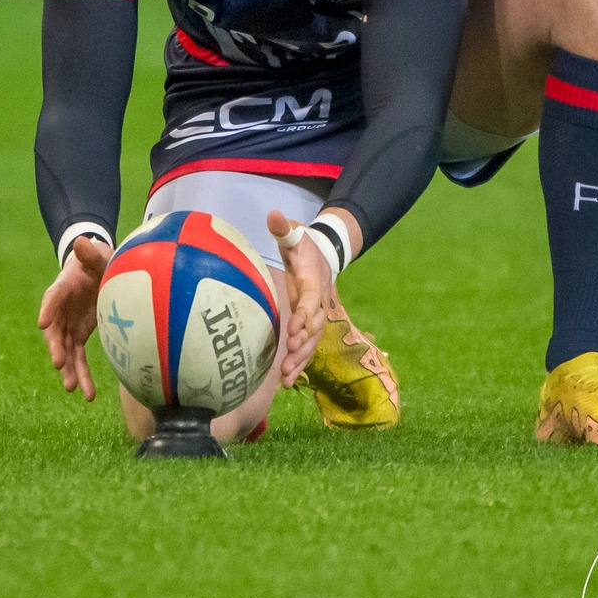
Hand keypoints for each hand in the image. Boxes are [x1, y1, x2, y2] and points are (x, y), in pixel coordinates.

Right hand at [37, 234, 111, 400]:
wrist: (97, 269)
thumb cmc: (97, 259)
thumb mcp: (98, 254)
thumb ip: (91, 254)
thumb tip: (82, 242)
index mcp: (64, 286)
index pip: (53, 297)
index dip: (48, 309)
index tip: (43, 323)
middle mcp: (61, 309)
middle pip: (55, 330)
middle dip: (56, 347)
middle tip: (58, 363)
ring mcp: (68, 324)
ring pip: (65, 350)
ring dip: (69, 370)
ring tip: (72, 388)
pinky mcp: (78, 335)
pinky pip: (78, 359)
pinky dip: (82, 375)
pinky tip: (88, 395)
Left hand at [267, 209, 335, 385]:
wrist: (324, 254)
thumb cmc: (304, 244)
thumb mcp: (296, 233)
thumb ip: (285, 228)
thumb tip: (273, 215)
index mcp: (312, 282)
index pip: (310, 301)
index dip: (304, 315)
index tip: (293, 329)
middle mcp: (317, 302)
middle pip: (314, 328)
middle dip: (302, 345)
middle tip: (288, 359)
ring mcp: (315, 316)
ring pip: (312, 342)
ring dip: (300, 360)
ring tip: (286, 378)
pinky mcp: (309, 325)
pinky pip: (307, 347)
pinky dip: (299, 363)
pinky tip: (286, 381)